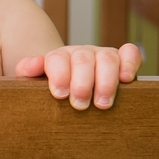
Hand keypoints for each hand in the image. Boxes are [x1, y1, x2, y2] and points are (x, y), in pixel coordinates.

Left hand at [15, 43, 142, 110]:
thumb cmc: (54, 93)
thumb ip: (28, 72)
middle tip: (79, 104)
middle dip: (82, 83)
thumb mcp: (33, 85)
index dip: (59, 75)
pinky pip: (130, 53)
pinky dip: (130, 63)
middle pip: (83, 59)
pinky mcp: (122, 62)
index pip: (57, 59)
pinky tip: (127, 79)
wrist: (71, 91)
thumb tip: (33, 64)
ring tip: (102, 104)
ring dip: (106, 81)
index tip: (60, 95)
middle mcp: (81, 54)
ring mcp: (102, 56)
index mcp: (58, 58)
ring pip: (107, 57)